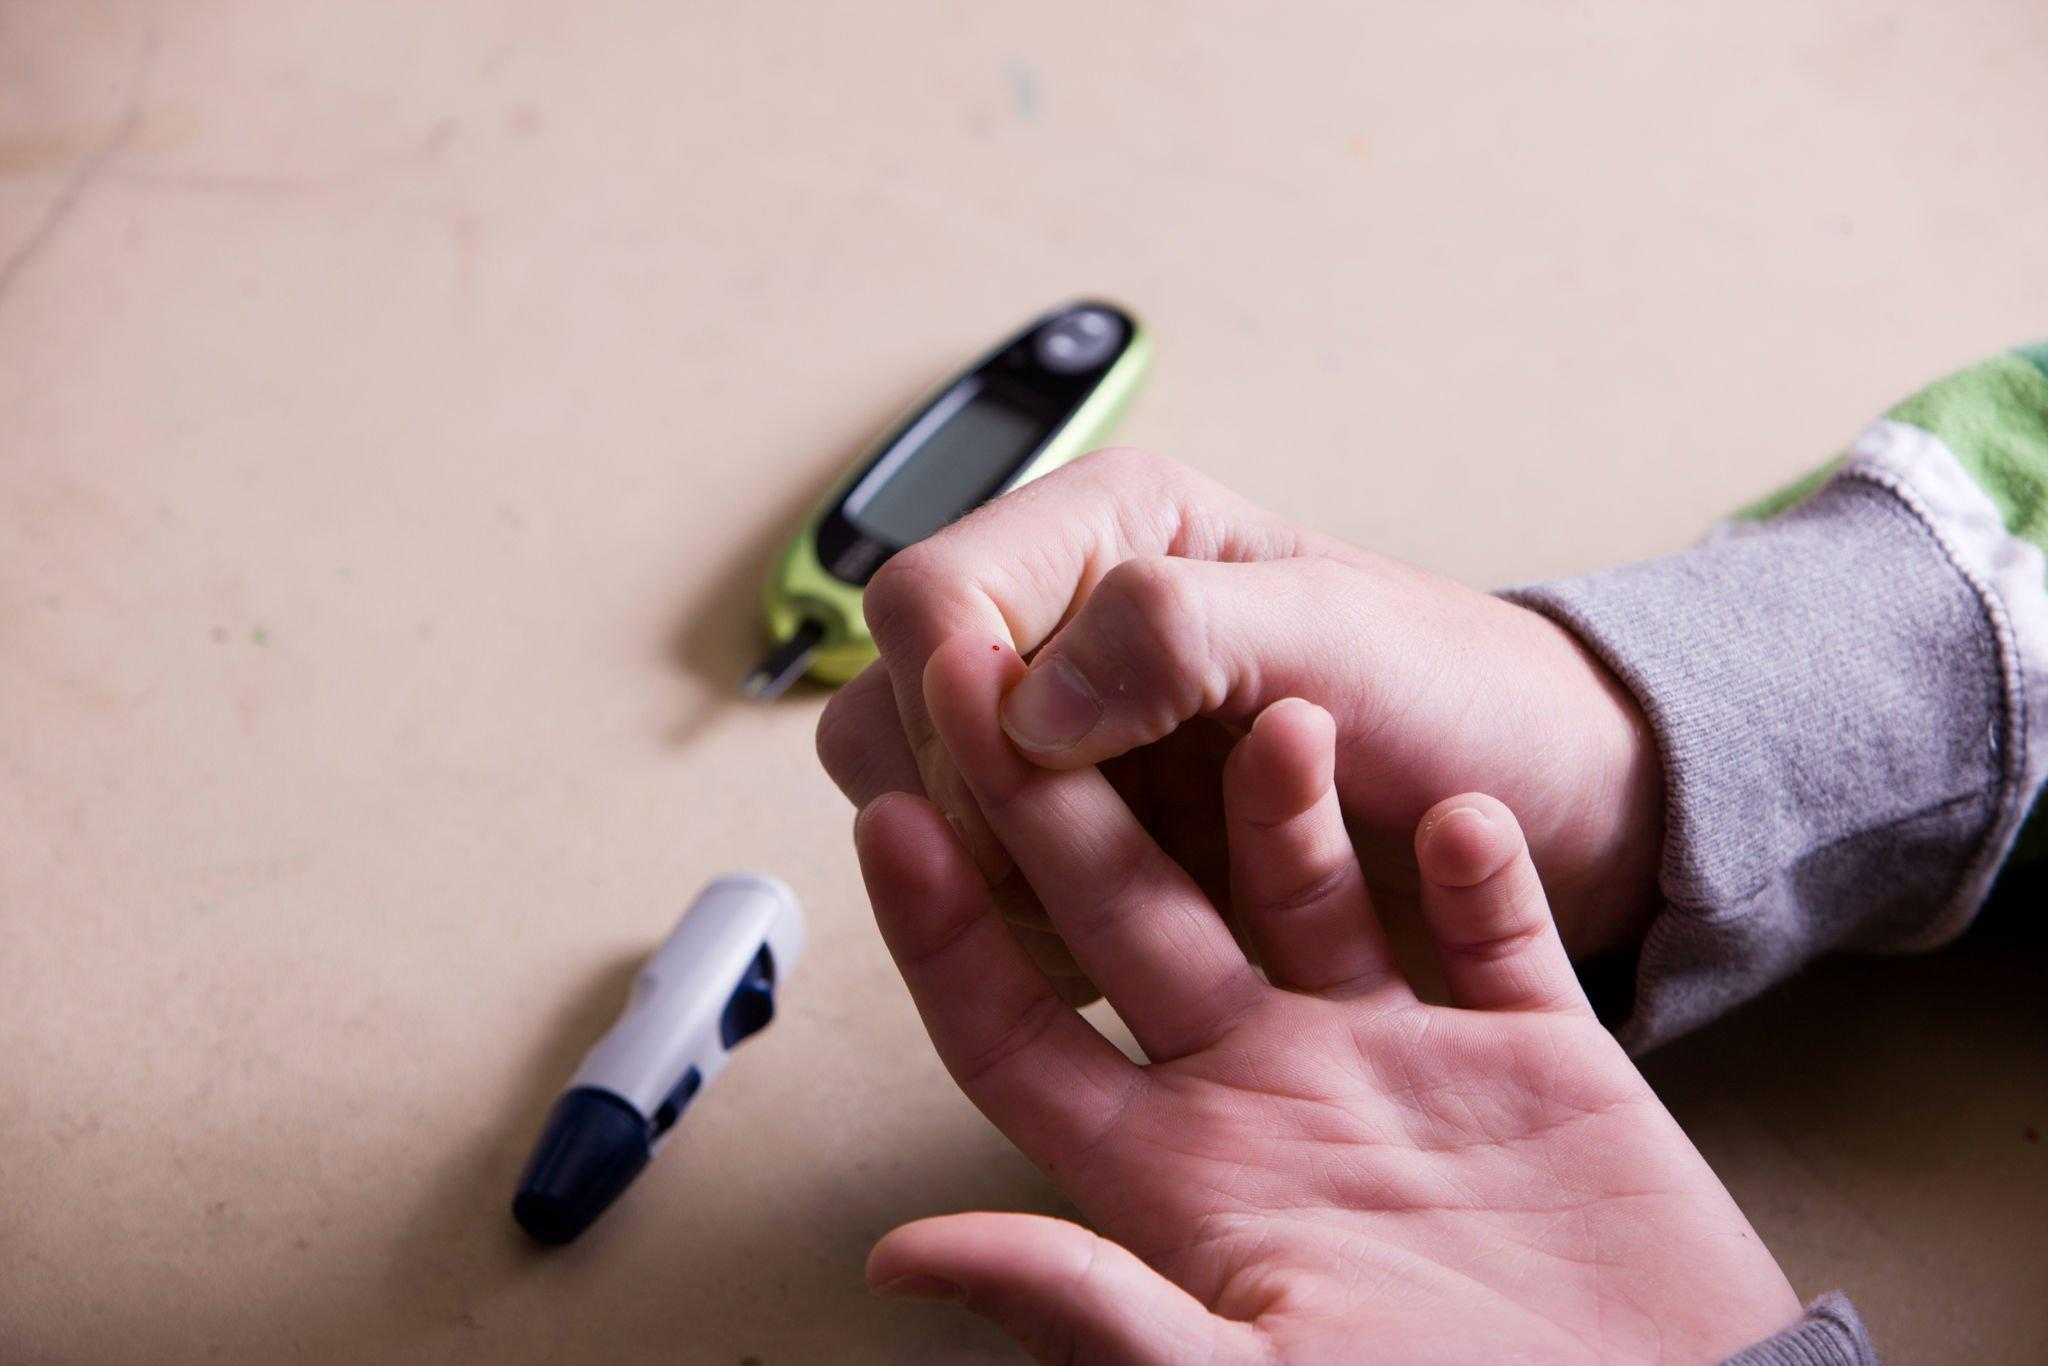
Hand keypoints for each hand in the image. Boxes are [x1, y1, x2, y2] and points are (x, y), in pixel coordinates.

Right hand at [817, 449, 1663, 988]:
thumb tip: (1021, 703)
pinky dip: (1029, 928)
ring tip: (1138, 883)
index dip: (957, 689)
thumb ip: (1179, 633)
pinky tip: (1133, 932)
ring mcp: (1059, 743)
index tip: (1042, 760)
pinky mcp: (1075, 840)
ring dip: (996, 871)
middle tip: (1095, 839)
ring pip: (917, 811)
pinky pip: (976, 895)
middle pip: (894, 710)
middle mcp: (1059, 631)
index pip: (925, 599)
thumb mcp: (1340, 635)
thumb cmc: (1460, 696)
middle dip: (971, 797)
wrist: (1534, 808)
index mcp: (1104, 537)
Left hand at [854, 635, 1797, 1363]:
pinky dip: (1479, 870)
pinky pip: (1495, 931)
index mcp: (1186, 1173)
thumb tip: (904, 1259)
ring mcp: (1404, 1064)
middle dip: (1074, 811)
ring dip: (1288, 805)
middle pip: (1143, 925)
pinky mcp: (1533, 1056)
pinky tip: (1461, 810)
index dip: (948, 932)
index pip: (1021, 1035)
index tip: (892, 819)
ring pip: (1314, 893)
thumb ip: (1091, 1305)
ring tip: (1277, 716)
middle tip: (1018, 687)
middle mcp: (1274, 1093)